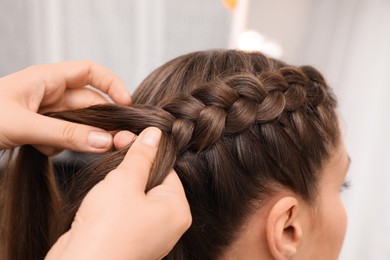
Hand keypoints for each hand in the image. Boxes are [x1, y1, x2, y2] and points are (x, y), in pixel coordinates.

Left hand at [0, 61, 131, 154]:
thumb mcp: (24, 124)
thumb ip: (66, 134)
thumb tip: (104, 141)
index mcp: (46, 78)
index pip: (90, 72)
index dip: (112, 84)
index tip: (126, 104)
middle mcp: (48, 92)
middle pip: (88, 103)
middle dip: (100, 122)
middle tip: (114, 142)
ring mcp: (44, 111)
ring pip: (77, 123)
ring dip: (76, 138)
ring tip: (54, 145)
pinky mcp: (39, 128)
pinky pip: (62, 136)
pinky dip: (58, 146)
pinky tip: (40, 149)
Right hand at [46, 127, 191, 259]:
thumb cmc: (107, 231)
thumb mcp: (125, 181)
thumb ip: (141, 156)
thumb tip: (154, 135)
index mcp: (177, 211)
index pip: (167, 169)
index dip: (146, 151)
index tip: (127, 137)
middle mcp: (166, 225)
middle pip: (152, 181)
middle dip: (131, 166)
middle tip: (114, 148)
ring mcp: (147, 234)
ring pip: (135, 195)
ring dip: (120, 183)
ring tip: (105, 182)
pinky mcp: (127, 239)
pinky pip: (124, 211)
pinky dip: (112, 201)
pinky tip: (100, 199)